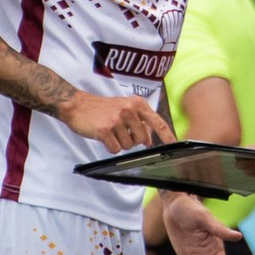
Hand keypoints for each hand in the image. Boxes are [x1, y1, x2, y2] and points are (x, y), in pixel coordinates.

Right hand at [56, 86, 175, 154]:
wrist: (77, 105)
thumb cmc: (102, 109)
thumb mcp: (124, 109)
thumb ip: (139, 122)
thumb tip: (150, 140)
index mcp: (137, 104)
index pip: (157, 122)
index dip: (167, 135)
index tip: (176, 145)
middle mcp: (129, 110)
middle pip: (141, 140)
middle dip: (131, 140)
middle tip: (119, 131)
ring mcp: (117, 120)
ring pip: (128, 146)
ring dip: (119, 143)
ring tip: (110, 131)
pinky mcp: (105, 130)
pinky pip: (115, 150)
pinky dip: (110, 147)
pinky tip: (103, 137)